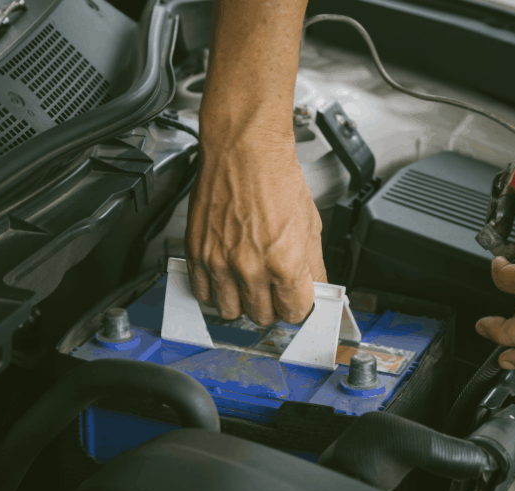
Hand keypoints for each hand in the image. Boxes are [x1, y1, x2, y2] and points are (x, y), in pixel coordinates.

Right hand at [186, 137, 326, 324]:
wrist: (243, 149)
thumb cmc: (275, 177)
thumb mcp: (310, 223)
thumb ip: (314, 264)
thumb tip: (317, 288)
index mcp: (285, 263)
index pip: (294, 313)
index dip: (298, 308)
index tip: (295, 302)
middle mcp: (251, 267)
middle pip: (262, 316)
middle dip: (271, 307)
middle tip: (273, 291)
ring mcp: (220, 263)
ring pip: (230, 312)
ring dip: (241, 304)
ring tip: (248, 286)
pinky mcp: (197, 253)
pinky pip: (202, 292)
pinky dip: (214, 291)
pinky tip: (225, 277)